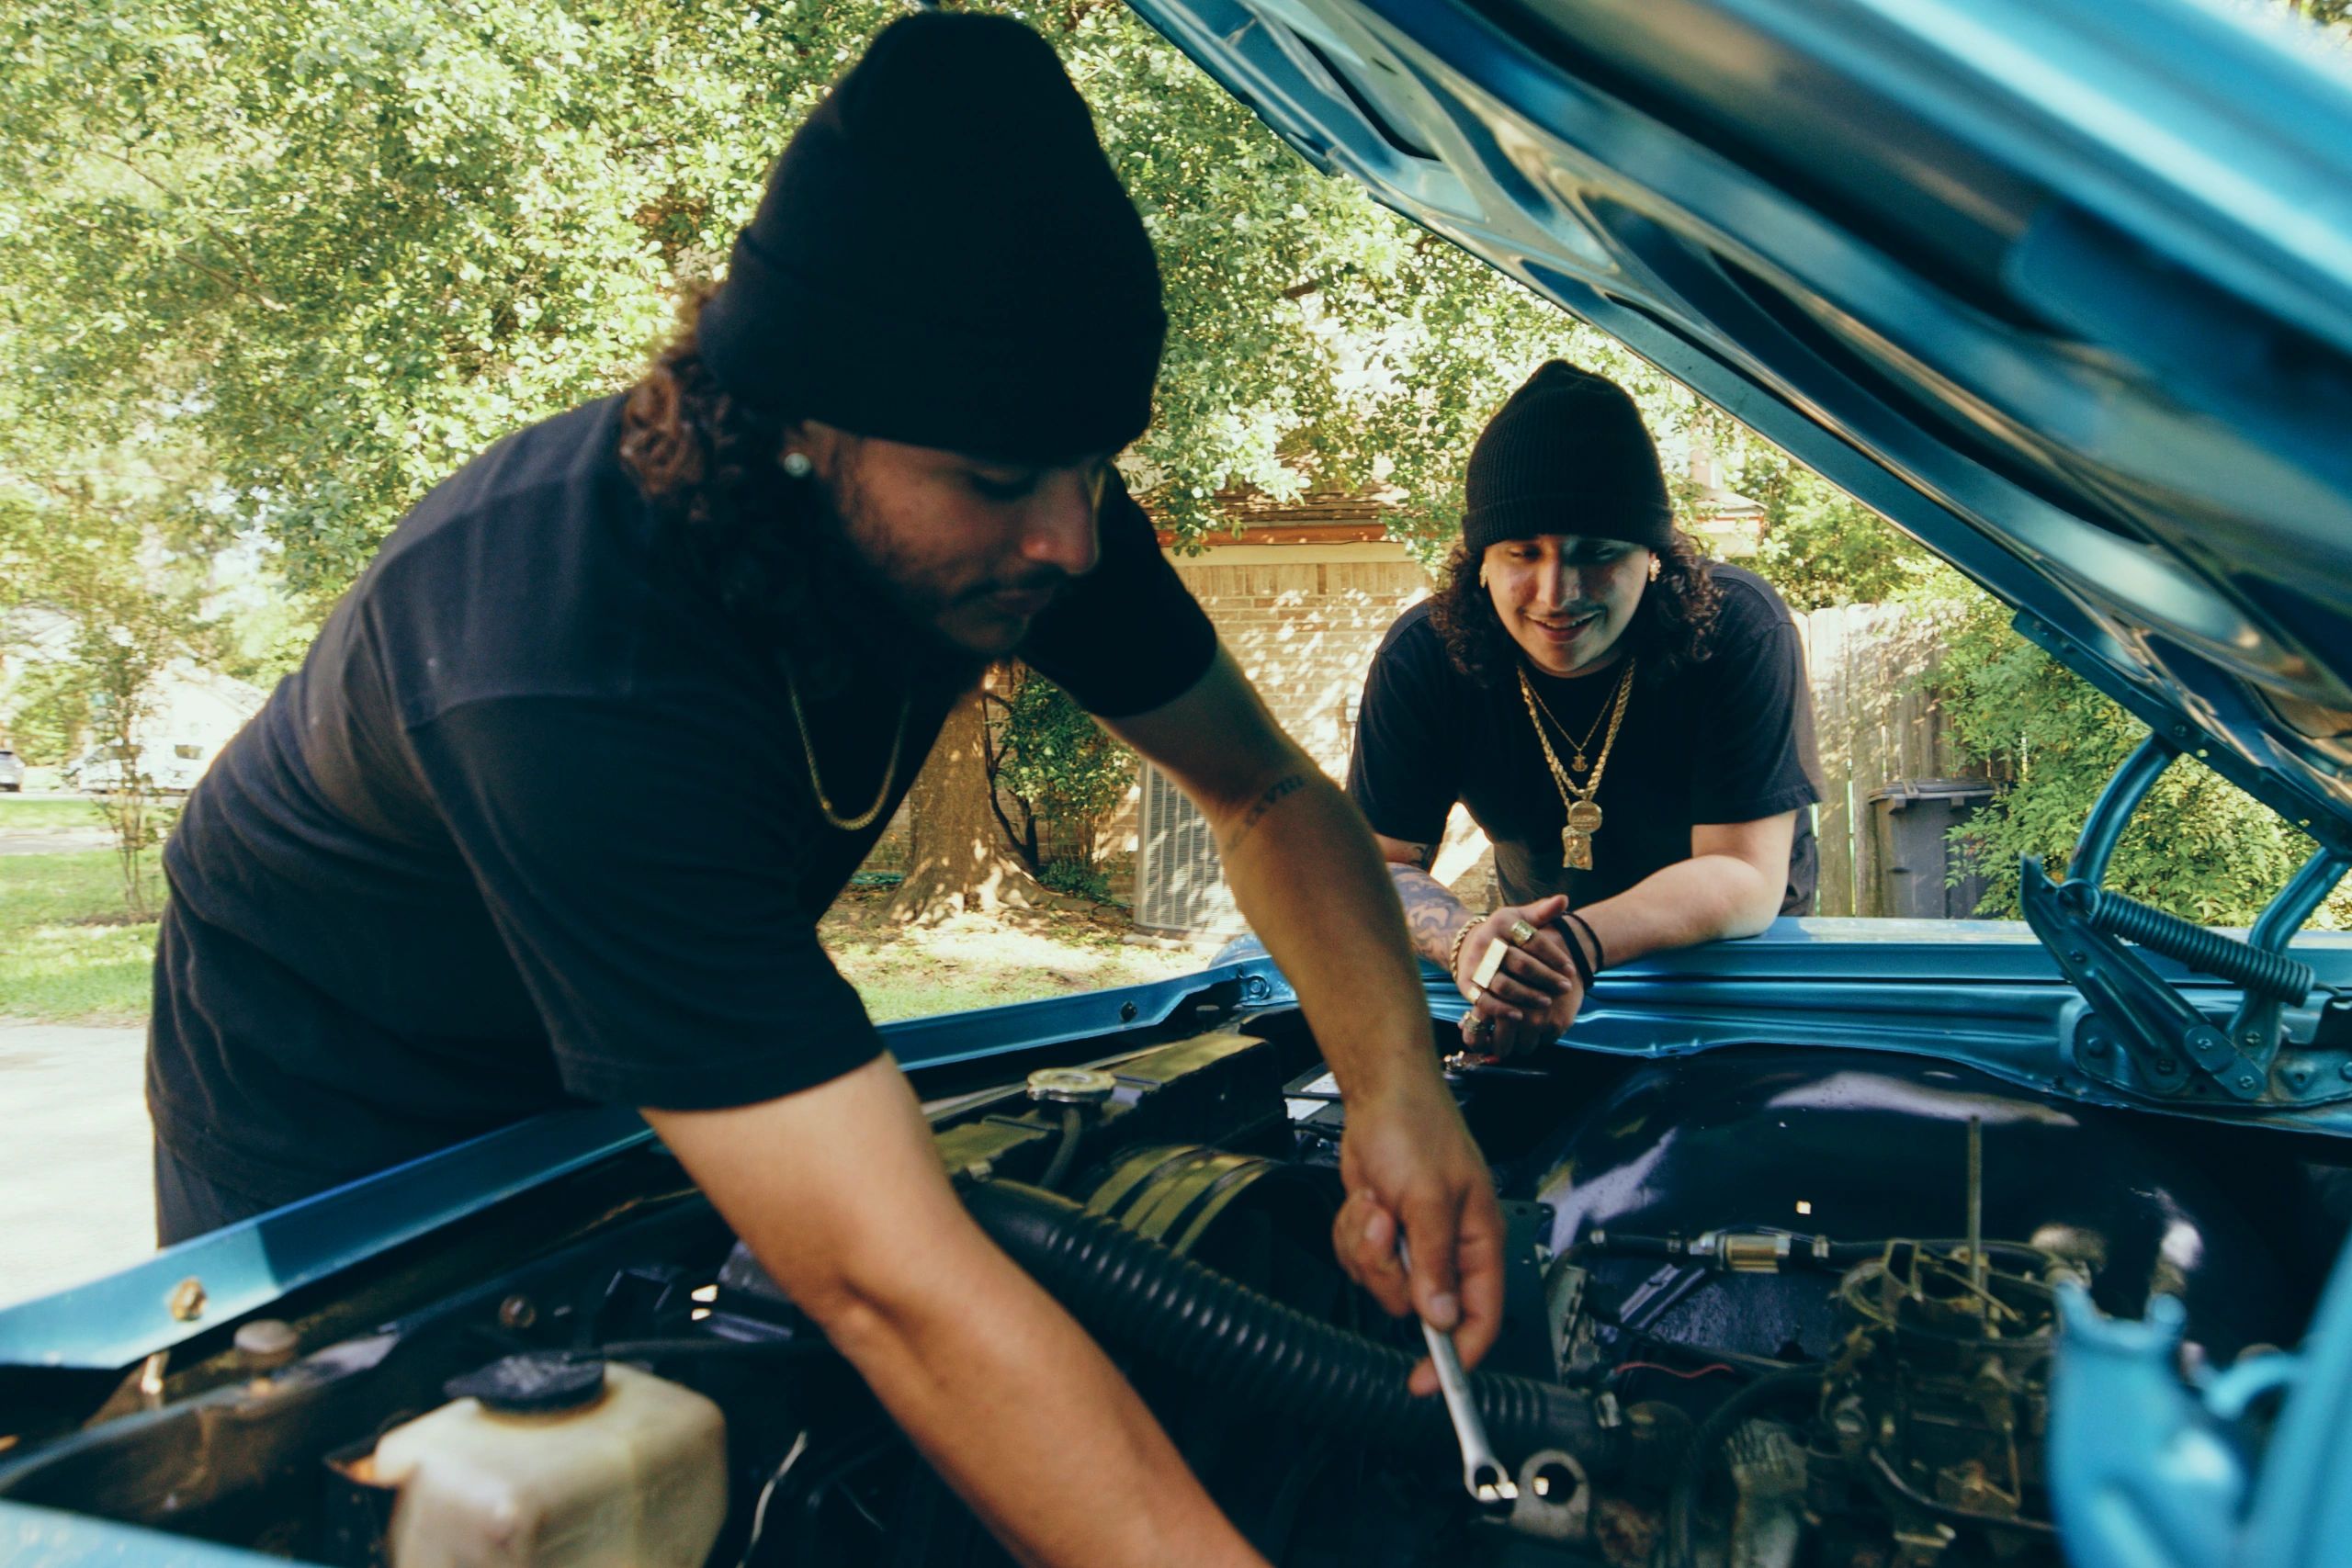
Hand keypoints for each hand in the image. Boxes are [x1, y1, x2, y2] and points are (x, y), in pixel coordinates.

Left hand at [1330, 1077, 1506, 1396]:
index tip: (1429, 1383)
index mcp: (1479, 1244)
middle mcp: (1449, 1250)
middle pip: (1417, 1307)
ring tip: (1376, 1204)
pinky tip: (1365, 1201)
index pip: (1480, 1319)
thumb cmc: (1420, 1131)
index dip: (1458, 1357)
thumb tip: (1441, 1318)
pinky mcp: (1384, 1234)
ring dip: (1367, 1246)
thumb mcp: (1430, 1198)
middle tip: (1387, 1227)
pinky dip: (1352, 1234)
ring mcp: (1414, 1243)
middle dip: (1390, 1272)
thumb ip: (1435, 1262)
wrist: (1380, 1097)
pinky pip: (1359, 1261)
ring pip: (1382, 1285)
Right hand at [1453, 896, 1582, 1056]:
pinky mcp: (1466, 985)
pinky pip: (1484, 1001)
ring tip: (1547, 1001)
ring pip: (1503, 984)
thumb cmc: (1504, 933)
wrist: (1467, 945)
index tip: (1571, 969)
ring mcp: (1475, 965)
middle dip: (1545, 977)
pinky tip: (1520, 1016)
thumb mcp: (1520, 918)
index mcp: (1502, 923)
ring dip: (1527, 995)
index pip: (1532, 939)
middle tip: (1565, 987)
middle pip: (1520, 963)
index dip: (1554, 955)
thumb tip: (1564, 899)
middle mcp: (1486, 943)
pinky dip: (1501, 1010)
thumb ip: (1543, 911)